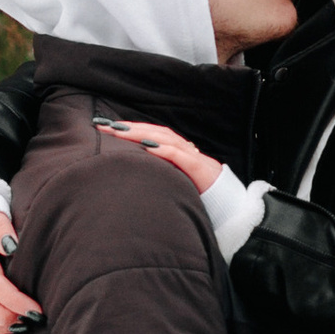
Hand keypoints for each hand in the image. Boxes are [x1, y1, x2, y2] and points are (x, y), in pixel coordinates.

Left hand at [96, 116, 222, 196]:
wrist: (230, 206)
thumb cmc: (198, 196)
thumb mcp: (174, 183)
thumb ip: (158, 176)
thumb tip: (131, 174)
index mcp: (178, 152)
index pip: (152, 134)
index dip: (131, 129)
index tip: (106, 128)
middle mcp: (185, 150)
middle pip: (155, 132)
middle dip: (129, 128)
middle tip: (104, 126)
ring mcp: (194, 158)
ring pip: (166, 139)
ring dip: (141, 134)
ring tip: (119, 132)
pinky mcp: (200, 170)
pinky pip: (180, 157)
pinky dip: (163, 150)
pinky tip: (147, 147)